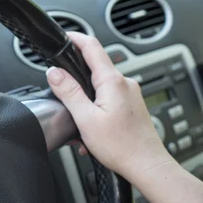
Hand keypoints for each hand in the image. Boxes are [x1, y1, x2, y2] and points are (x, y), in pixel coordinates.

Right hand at [46, 32, 172, 179]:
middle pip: (94, 66)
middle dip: (75, 77)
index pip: (92, 47)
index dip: (76, 38)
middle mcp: (125, 83)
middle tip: (61, 89)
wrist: (148, 166)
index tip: (64, 36)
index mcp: (112, 82)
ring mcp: (130, 94)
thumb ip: (68, 92)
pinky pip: (108, 98)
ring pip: (100, 86)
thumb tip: (54, 72)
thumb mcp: (86, 119)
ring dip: (85, 99)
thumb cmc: (122, 147)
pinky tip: (91, 129)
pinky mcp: (132, 105)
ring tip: (78, 122)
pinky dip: (95, 108)